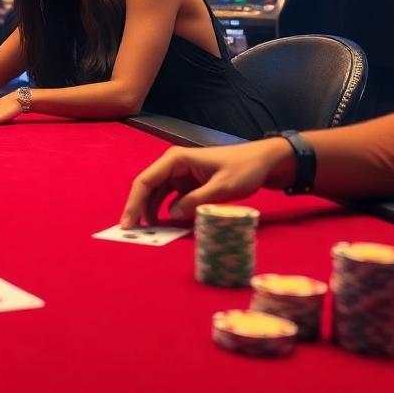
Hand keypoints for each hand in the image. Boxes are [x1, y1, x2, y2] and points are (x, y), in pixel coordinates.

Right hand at [118, 138, 293, 227]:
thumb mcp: (222, 188)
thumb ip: (196, 201)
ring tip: (148, 232)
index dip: (134, 203)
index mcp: (176, 159)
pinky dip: (166, 211)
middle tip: (131, 233)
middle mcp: (173, 165)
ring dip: (151, 212)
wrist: (265, 162)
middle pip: (147, 188)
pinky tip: (166, 225)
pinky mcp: (188, 184)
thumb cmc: (245, 170)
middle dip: (138, 209)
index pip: (146, 181)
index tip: (128, 224)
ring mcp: (180, 174)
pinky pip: (170, 199)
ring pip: (156, 195)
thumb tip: (171, 215)